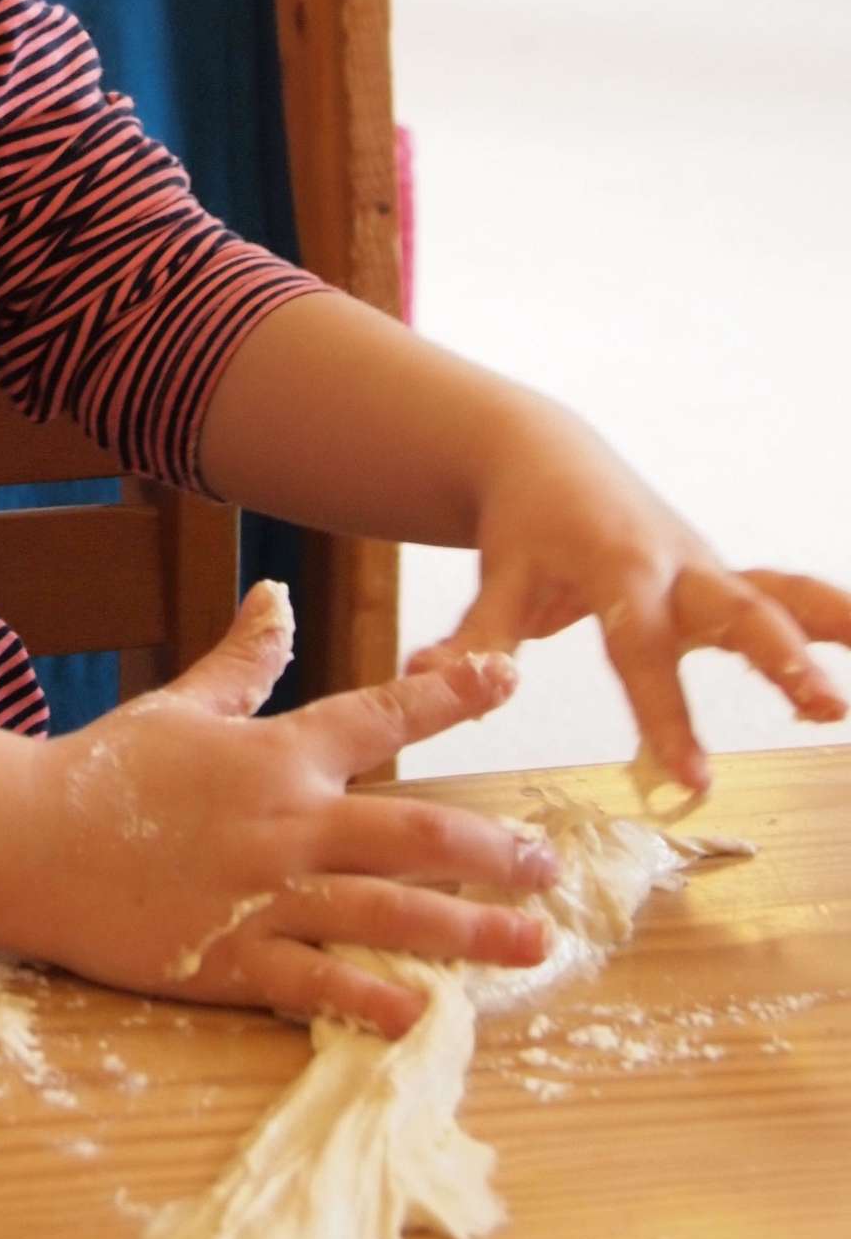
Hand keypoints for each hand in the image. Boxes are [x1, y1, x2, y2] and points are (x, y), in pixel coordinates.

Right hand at [11, 582, 556, 1038]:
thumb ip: (242, 659)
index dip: (450, 696)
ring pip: (387, 913)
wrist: (25, 840)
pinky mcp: (231, 958)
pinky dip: (373, 999)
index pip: (381, 717)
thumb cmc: (101, 770)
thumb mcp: (179, 704)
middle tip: (548, 867)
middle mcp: (288, 822)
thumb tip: (277, 594)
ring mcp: (264, 895)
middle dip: (492, 851)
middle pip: (415, 835)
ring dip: (467, 930)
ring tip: (529, 945)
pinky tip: (425, 1015)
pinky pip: (318, 982)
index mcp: (277, 754)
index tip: (508, 682)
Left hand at [407, 412, 850, 791]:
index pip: (641, 653)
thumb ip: (475, 638)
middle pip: (737, 610)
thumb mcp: (496, 579)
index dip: (666, 716)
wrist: (545, 458)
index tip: (693, 780)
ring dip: (833, 628)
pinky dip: (834, 617)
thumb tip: (428, 681)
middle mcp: (674, 565)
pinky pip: (788, 593)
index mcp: (614, 571)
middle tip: (825, 709)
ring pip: (781, 593)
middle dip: (782, 658)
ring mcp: (705, 566)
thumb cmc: (518, 528)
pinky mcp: (721, 573)